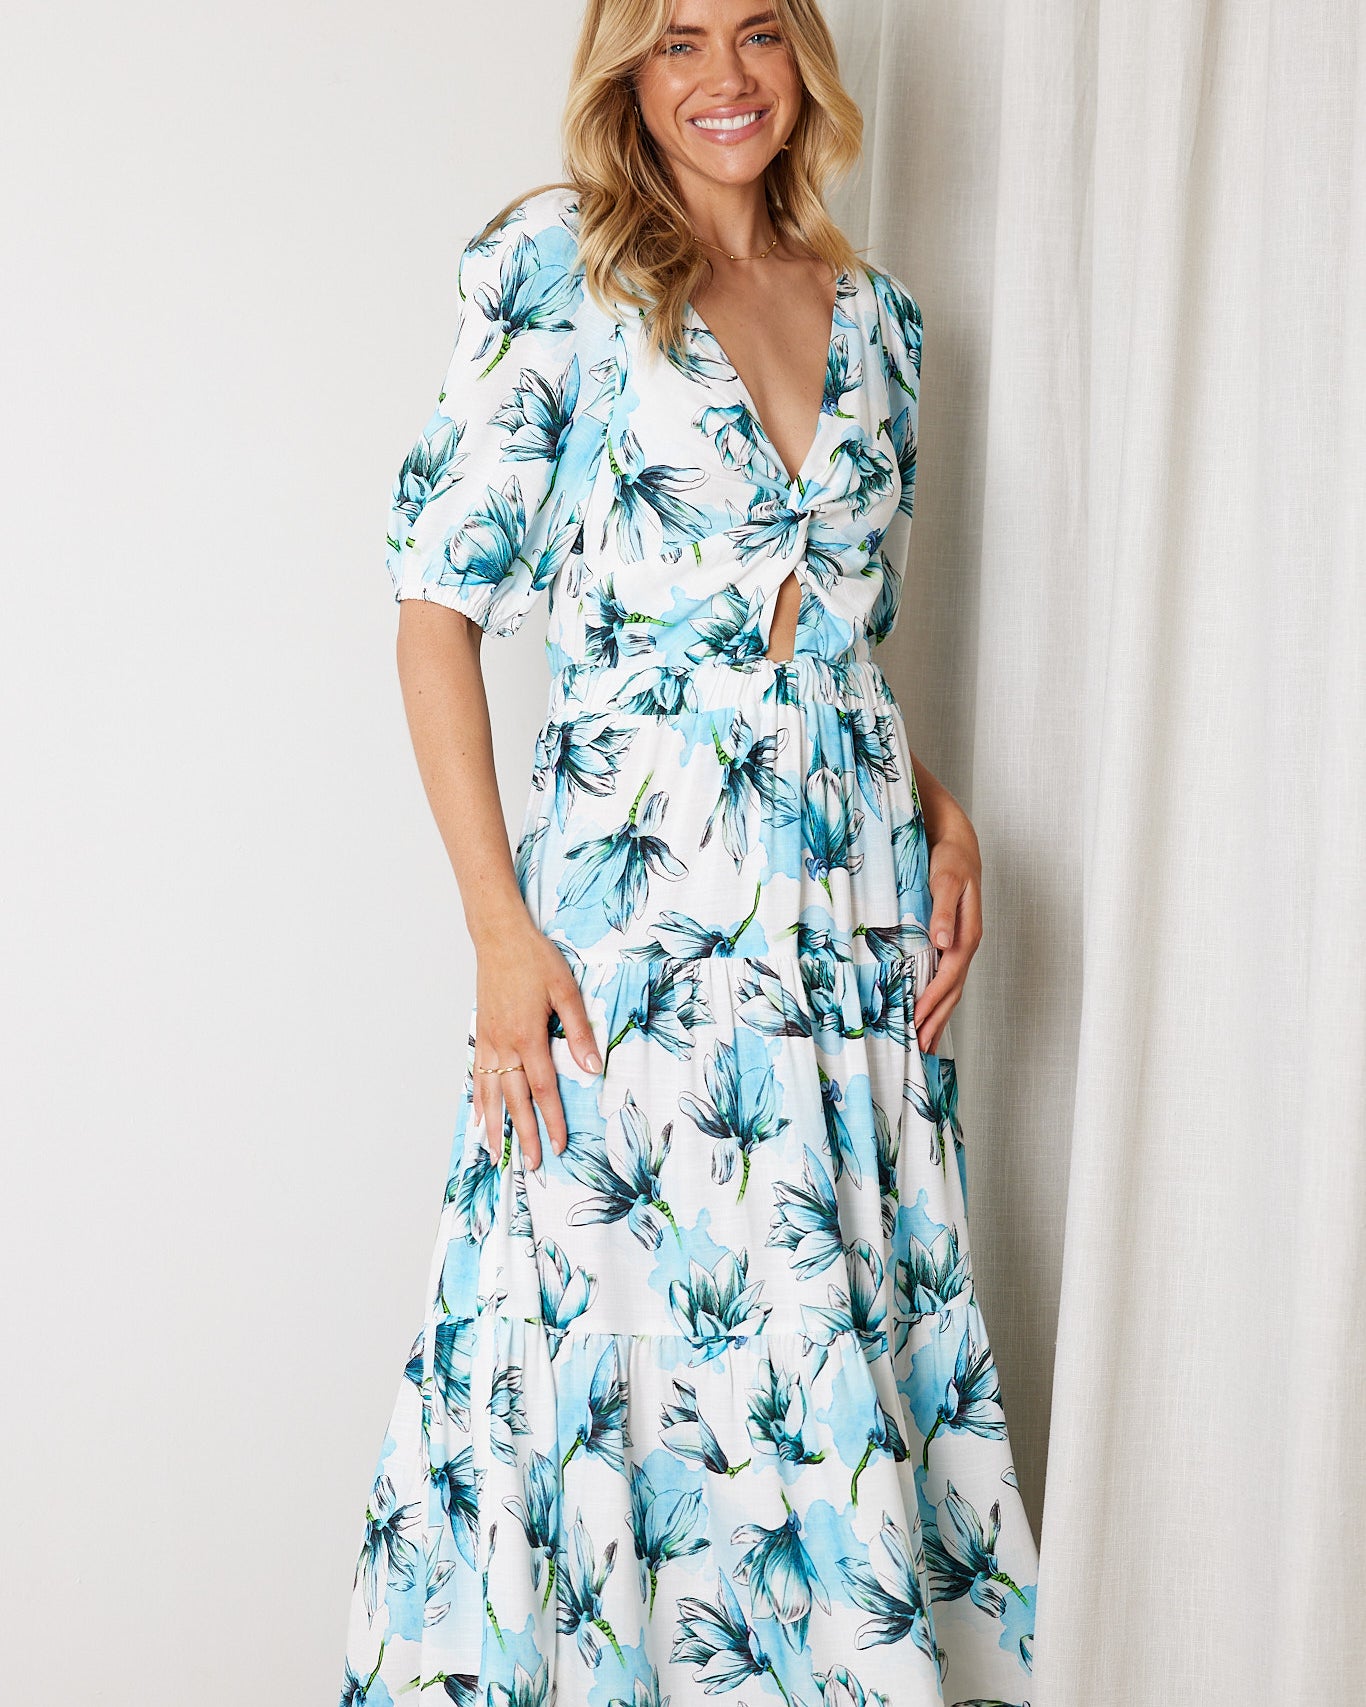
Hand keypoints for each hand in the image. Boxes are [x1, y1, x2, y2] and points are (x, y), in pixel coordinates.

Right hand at [471, 918, 602, 1169]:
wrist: (499, 937)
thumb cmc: (535, 959)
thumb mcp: (566, 990)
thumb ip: (579, 1031)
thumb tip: (593, 1068)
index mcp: (528, 1036)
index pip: (543, 1089)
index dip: (552, 1119)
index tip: (560, 1144)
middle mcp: (505, 1045)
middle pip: (515, 1100)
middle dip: (524, 1135)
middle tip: (532, 1164)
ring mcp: (489, 1041)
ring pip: (490, 1093)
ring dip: (496, 1126)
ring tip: (498, 1154)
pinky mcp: (481, 1034)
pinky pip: (478, 1075)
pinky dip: (478, 1100)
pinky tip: (479, 1117)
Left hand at [912, 804, 983, 1054]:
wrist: (959, 845)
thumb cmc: (951, 860)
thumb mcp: (946, 880)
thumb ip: (944, 910)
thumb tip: (943, 942)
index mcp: (967, 934)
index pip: (949, 975)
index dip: (934, 999)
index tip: (918, 1021)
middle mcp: (966, 944)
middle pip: (953, 990)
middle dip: (937, 1019)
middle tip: (921, 1048)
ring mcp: (960, 945)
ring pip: (951, 987)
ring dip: (939, 1014)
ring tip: (925, 1041)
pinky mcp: (951, 942)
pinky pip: (946, 976)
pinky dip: (938, 997)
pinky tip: (928, 1009)